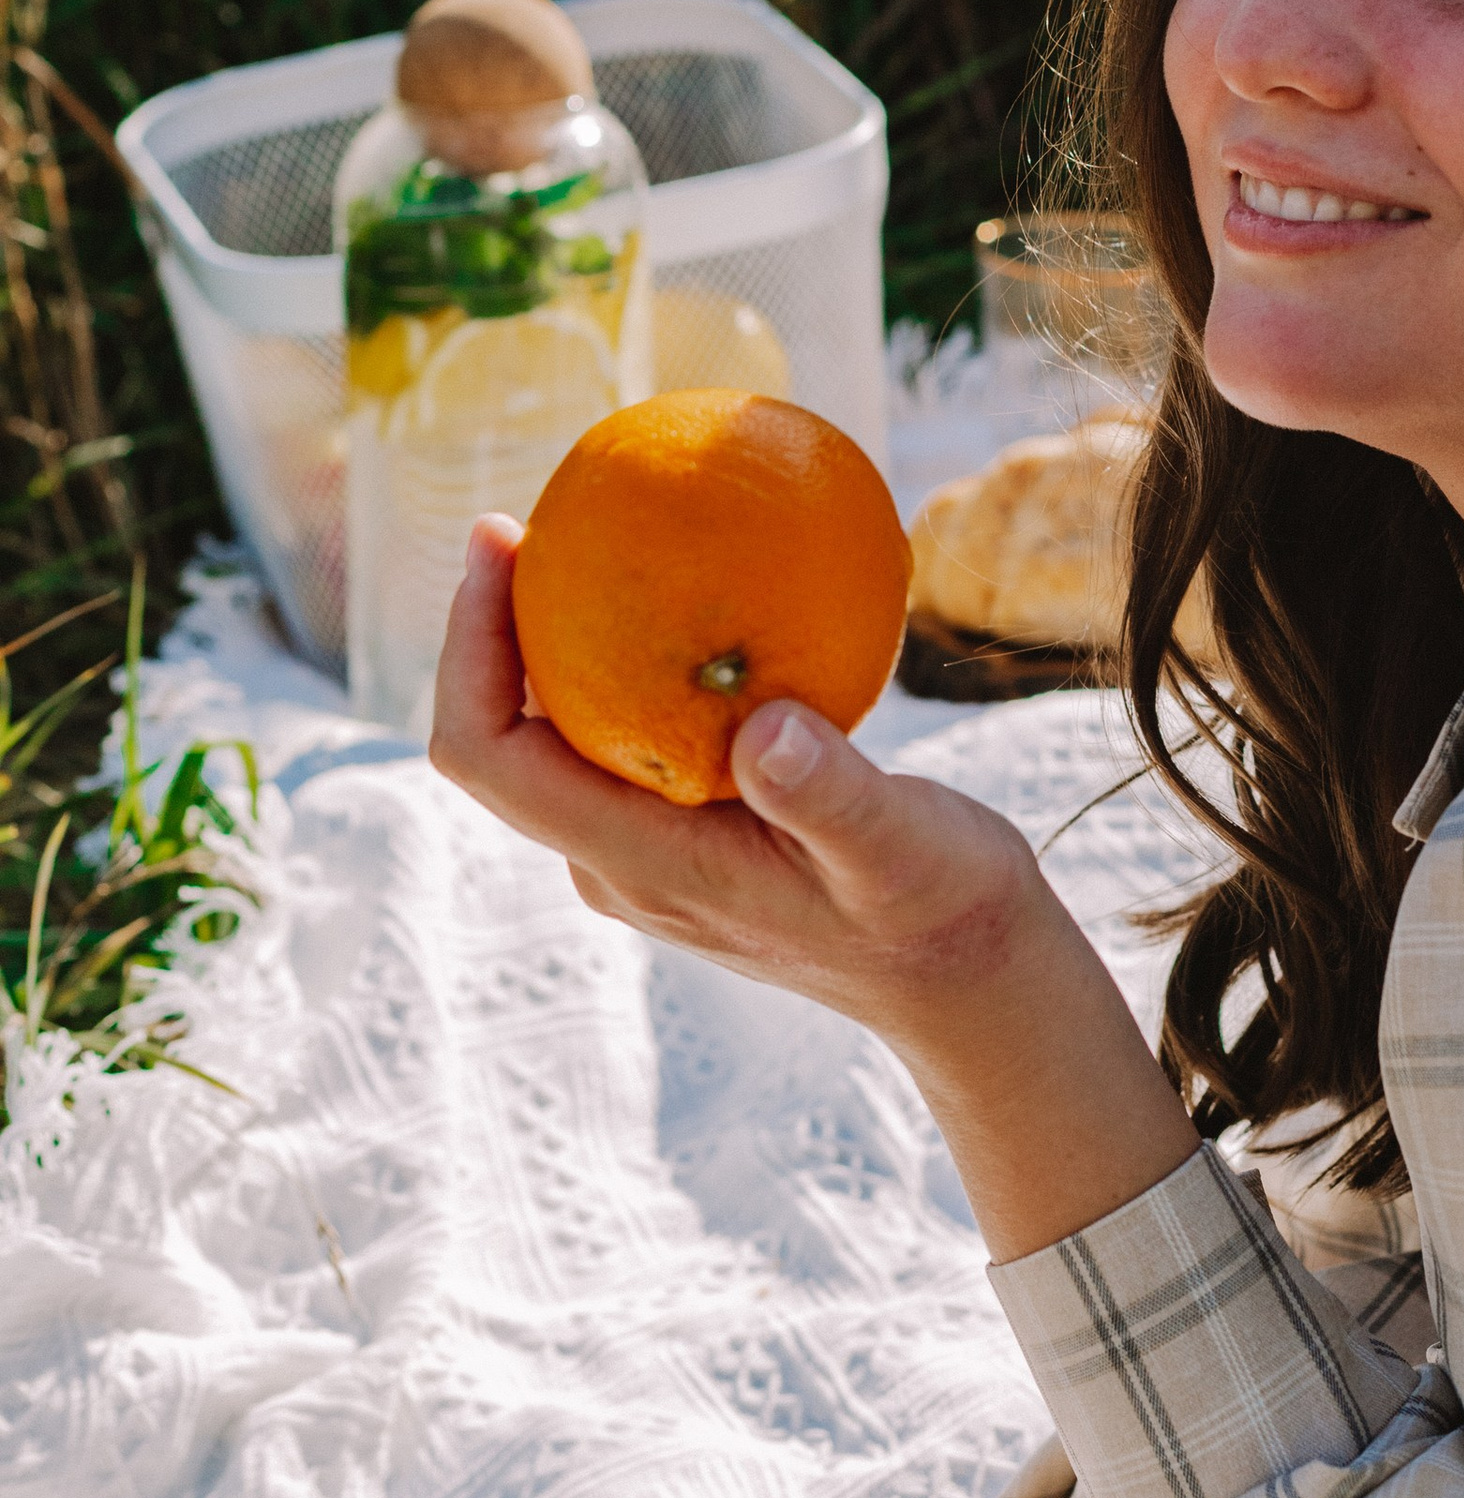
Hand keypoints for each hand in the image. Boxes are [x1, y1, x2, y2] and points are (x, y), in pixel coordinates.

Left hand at [430, 518, 1196, 1260]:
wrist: (965, 978)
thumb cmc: (937, 914)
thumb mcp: (898, 847)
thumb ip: (827, 794)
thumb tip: (763, 729)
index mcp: (642, 863)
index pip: (492, 757)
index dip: (466, 650)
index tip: (497, 544)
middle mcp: (621, 863)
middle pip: (503, 742)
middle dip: (494, 630)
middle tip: (531, 519)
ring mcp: (649, 855)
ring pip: (558, 742)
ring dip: (555, 649)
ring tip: (591, 546)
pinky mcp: (685, 838)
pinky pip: (624, 743)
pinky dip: (626, 669)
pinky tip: (687, 604)